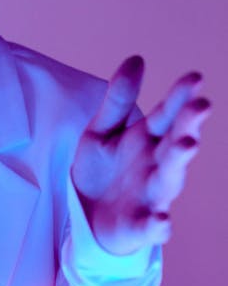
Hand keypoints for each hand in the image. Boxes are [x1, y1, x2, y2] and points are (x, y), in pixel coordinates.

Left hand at [71, 56, 211, 254]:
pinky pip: (153, 227)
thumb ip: (119, 99)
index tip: (195, 77)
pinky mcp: (140, 225)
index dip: (180, 96)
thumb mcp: (102, 130)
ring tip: (188, 142)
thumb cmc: (102, 170)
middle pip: (175, 142)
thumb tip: (137, 58)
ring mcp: (151, 195)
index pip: (167, 115)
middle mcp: (156, 165)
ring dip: (180, 161)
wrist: (86, 216)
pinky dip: (159, 225)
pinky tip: (161, 219)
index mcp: (148, 140)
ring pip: (170, 178)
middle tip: (201, 106)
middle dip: (188, 124)